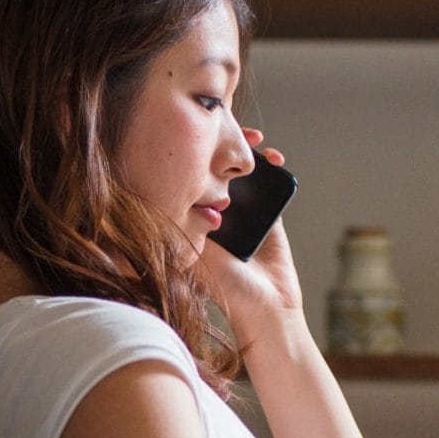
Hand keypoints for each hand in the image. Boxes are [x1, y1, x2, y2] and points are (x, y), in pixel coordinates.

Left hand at [195, 130, 303, 346]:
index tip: (194, 137)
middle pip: (216, 172)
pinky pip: (271, 185)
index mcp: (194, 221)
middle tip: (227, 128)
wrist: (266, 309)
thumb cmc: (226, 289)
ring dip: (249, 155)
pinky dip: (273, 169)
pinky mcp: (269, 216)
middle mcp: (216, 215)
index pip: (190, 181)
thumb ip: (188, 226)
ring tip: (253, 139)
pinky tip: (274, 158)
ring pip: (244, 175)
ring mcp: (243, 214)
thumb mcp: (198, 253)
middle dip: (222, 149)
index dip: (192, 158)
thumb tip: (164, 191)